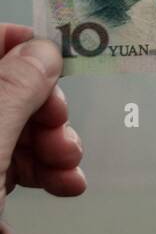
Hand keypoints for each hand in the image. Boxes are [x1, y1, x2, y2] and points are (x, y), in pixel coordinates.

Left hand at [0, 25, 85, 216]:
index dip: (20, 47)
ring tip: (69, 169)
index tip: (54, 64)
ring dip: (54, 144)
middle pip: (8, 88)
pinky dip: (48, 172)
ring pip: (18, 129)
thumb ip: (17, 86)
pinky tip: (67, 185)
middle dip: (44, 108)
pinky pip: (17, 166)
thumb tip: (42, 50)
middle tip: (61, 131)